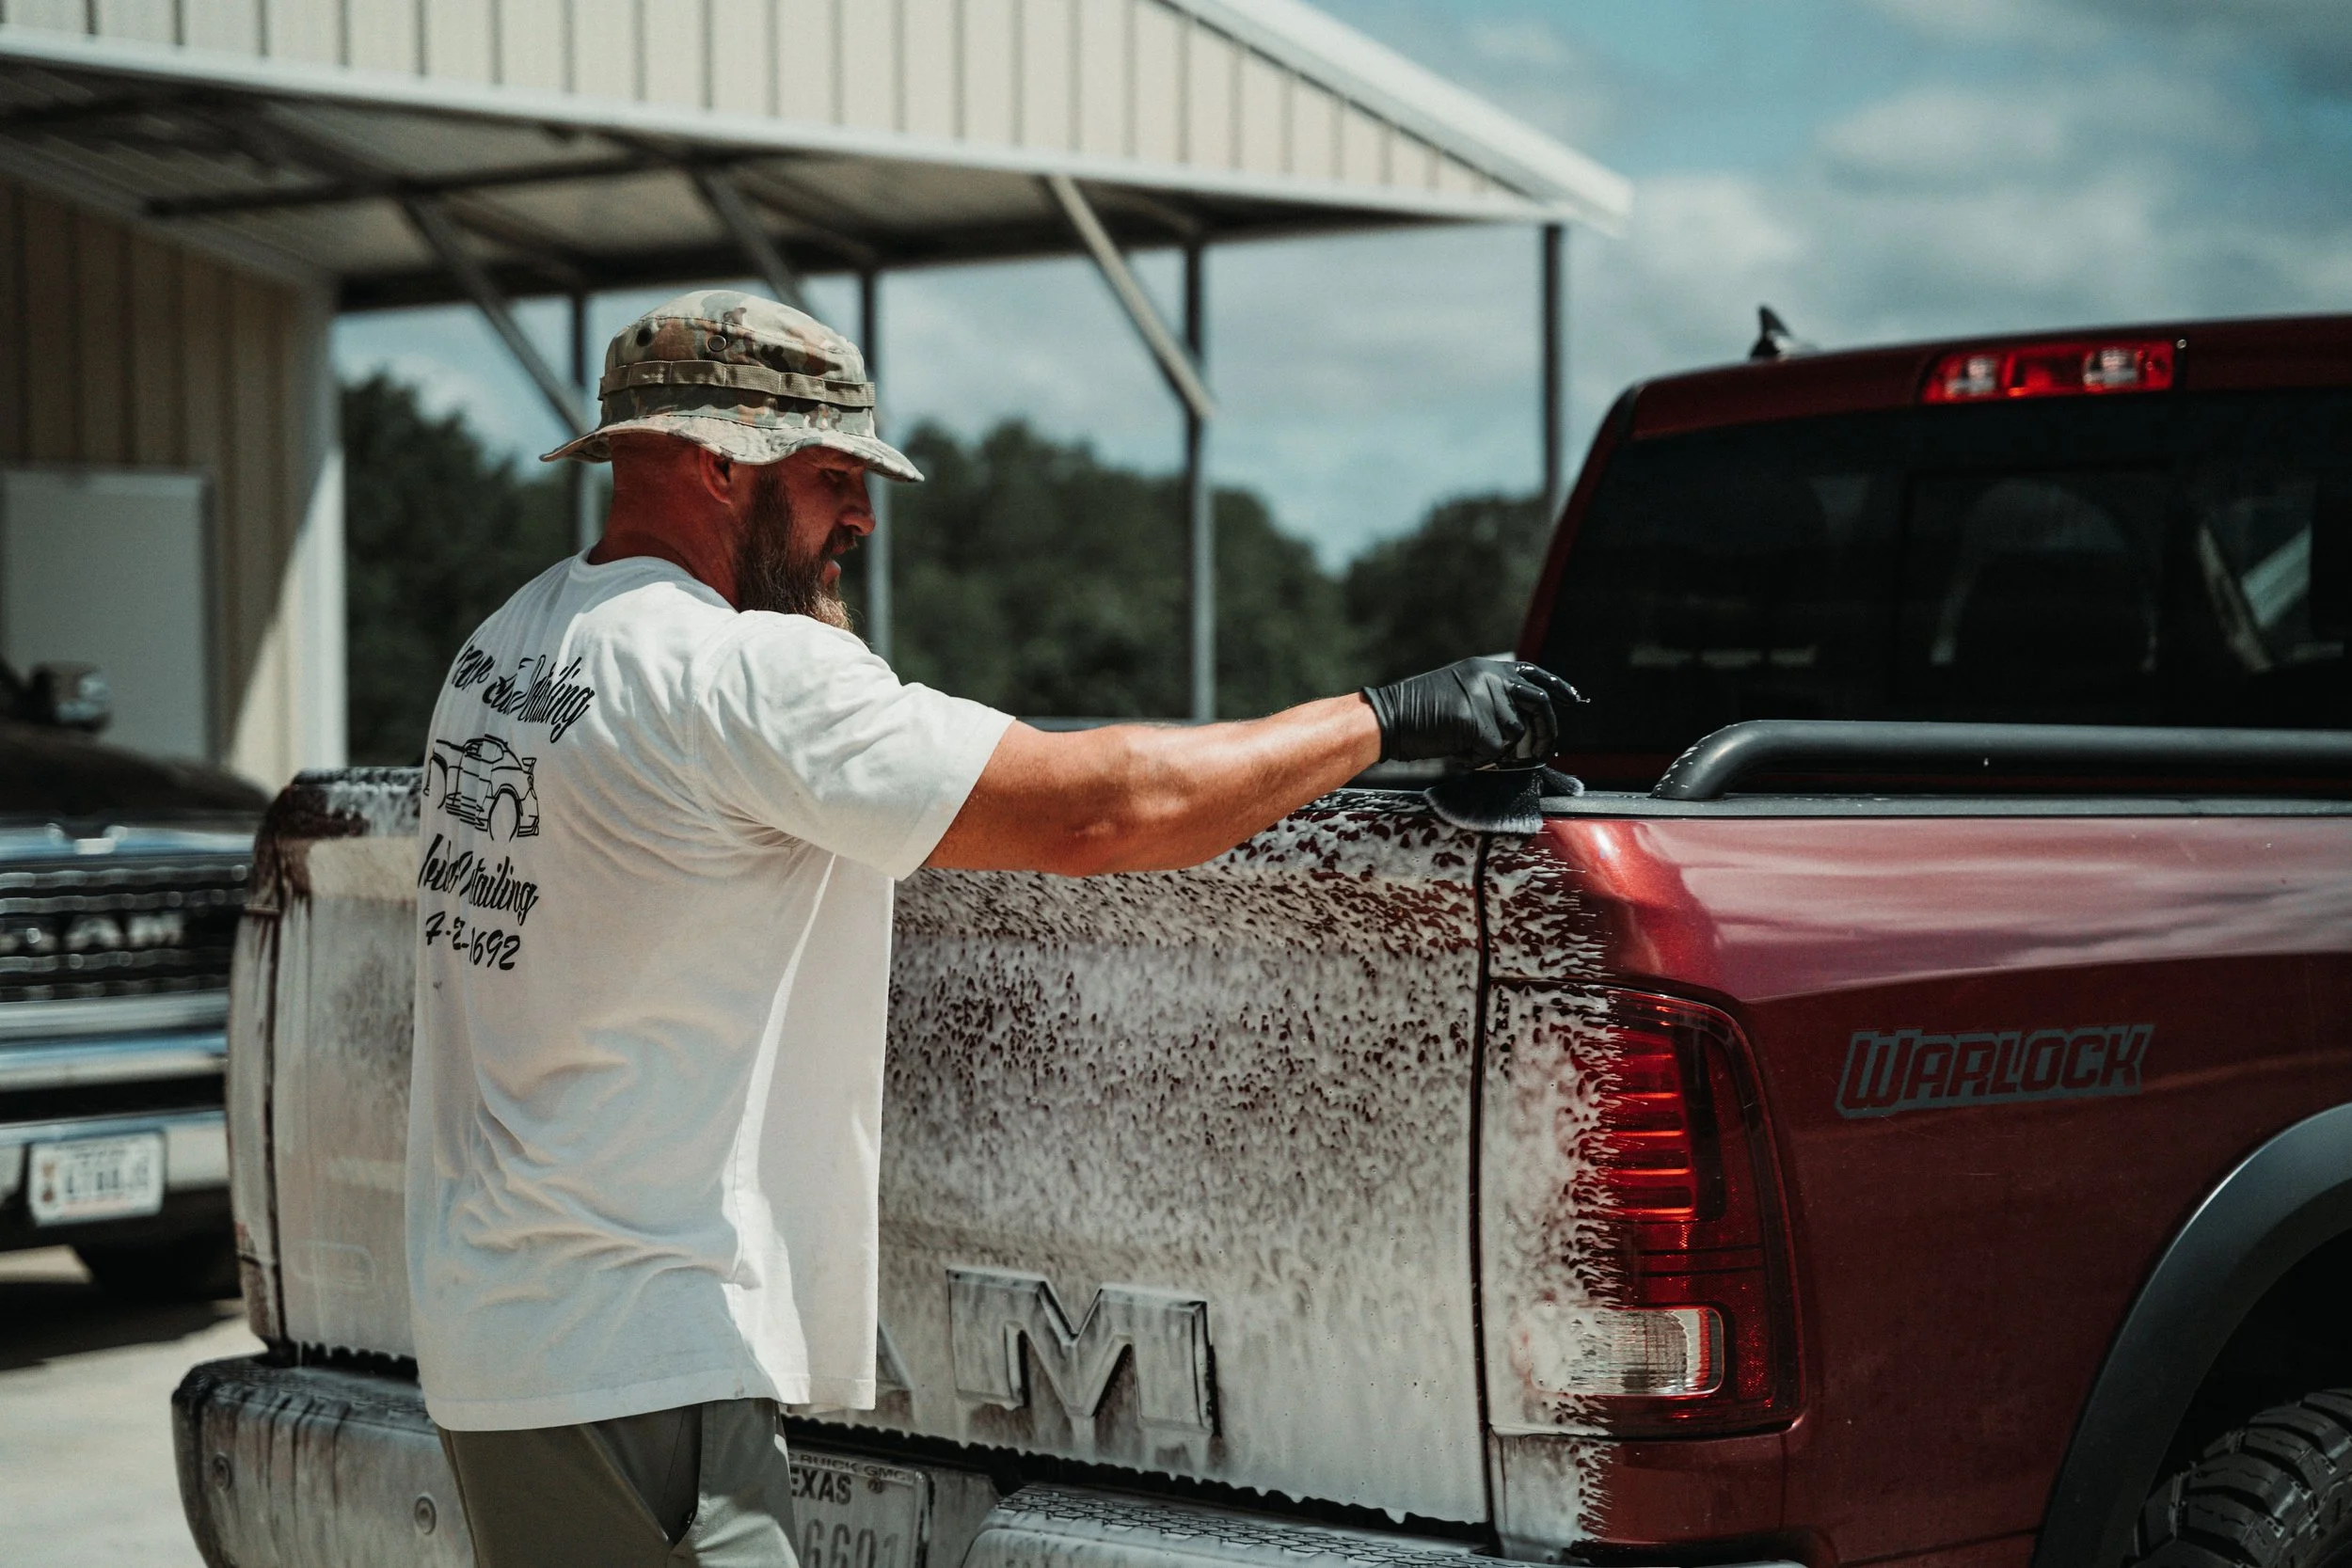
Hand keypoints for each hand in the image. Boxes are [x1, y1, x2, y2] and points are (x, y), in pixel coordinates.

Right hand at [1360, 659, 1583, 765]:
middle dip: (1546, 733)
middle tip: (1542, 753)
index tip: (1575, 701)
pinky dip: (1478, 761)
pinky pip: (1494, 752)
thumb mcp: (1460, 692)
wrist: (1387, 719)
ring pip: (1515, 735)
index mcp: (1486, 668)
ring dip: (1497, 751)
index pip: (1535, 674)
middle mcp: (1490, 677)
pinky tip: (1457, 753)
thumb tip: (1525, 729)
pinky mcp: (1476, 721)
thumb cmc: (1419, 714)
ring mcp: (1484, 697)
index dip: (1558, 688)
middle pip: (1538, 704)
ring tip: (1467, 747)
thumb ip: (1492, 700)